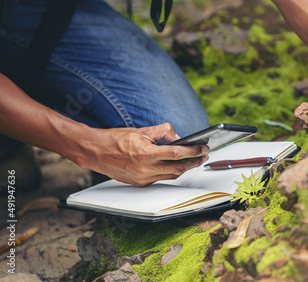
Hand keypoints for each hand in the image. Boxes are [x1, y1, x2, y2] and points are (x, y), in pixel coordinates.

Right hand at [75, 123, 208, 186]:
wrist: (96, 152)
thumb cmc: (117, 140)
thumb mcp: (142, 130)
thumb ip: (163, 132)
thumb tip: (179, 136)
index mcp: (145, 153)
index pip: (177, 154)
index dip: (193, 151)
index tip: (203, 148)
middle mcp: (145, 169)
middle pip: (178, 168)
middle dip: (194, 162)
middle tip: (204, 155)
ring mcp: (143, 178)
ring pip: (172, 175)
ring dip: (185, 168)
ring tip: (195, 160)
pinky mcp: (140, 183)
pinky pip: (162, 178)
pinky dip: (172, 172)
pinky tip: (178, 165)